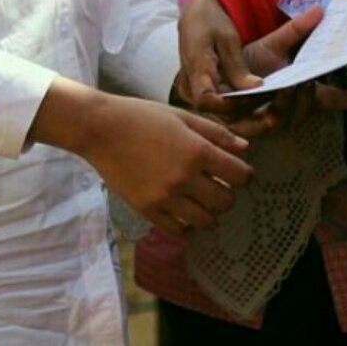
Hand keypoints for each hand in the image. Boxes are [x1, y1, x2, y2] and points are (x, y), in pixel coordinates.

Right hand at [82, 96, 251, 235]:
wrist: (102, 130)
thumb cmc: (144, 116)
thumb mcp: (183, 116)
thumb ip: (216, 133)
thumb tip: (244, 148)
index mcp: (197, 151)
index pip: (238, 175)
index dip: (245, 175)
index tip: (239, 173)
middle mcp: (185, 178)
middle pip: (225, 202)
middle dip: (228, 194)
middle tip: (219, 185)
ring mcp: (166, 198)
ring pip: (205, 221)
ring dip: (209, 211)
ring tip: (201, 199)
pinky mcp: (148, 210)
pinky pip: (178, 230)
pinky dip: (186, 224)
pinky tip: (183, 210)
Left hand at [177, 0, 346, 136]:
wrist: (218, 71)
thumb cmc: (251, 61)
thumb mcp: (275, 44)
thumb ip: (297, 30)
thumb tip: (320, 10)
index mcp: (300, 91)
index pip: (330, 97)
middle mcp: (290, 110)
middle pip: (307, 109)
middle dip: (308, 98)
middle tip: (307, 82)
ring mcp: (270, 121)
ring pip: (286, 119)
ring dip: (287, 106)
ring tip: (286, 89)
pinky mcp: (248, 127)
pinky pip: (259, 127)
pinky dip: (263, 117)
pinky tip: (264, 106)